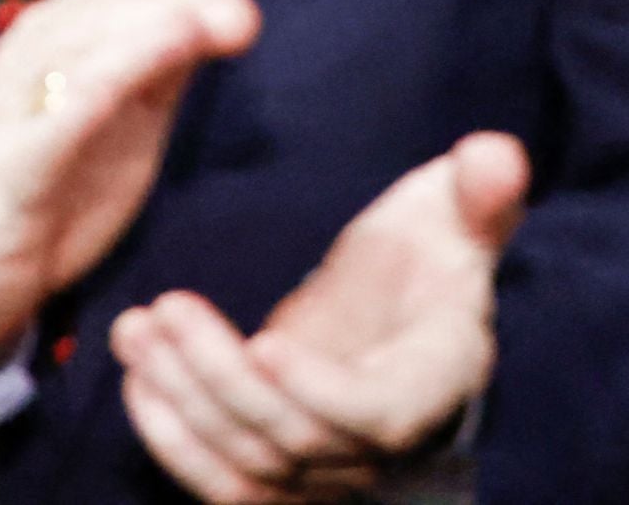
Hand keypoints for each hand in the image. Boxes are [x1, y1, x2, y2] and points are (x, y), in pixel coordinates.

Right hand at [0, 0, 263, 357]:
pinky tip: (151, 69)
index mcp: (46, 49)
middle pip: (96, 6)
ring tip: (209, 23)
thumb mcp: (126, 118)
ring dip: (149, 29)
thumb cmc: (51, 191)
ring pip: (70, 51)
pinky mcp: (4, 180)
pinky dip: (103, 84)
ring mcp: (4, 120)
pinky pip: (52, 124)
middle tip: (241, 11)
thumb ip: (173, 49)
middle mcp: (18, 69)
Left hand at [107, 134, 530, 504]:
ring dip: (180, 402)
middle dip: (220, 377)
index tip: (263, 340)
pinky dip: (168, 438)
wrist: (401, 308)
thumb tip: (494, 155)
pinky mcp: (275, 473)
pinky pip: (217, 480)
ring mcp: (322, 471)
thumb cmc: (434, 252)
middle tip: (166, 307)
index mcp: (430, 385)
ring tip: (136, 327)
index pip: (372, 414)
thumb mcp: (459, 214)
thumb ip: (481, 192)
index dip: (317, 388)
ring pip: (242, 467)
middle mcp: (377, 448)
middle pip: (290, 439)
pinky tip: (135, 376)